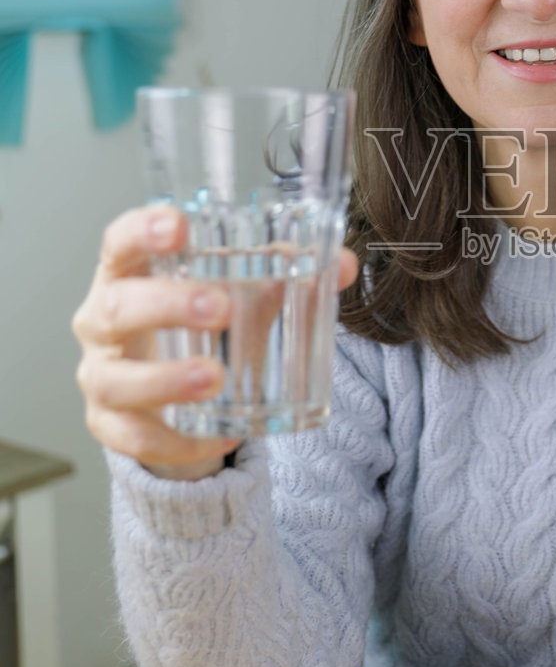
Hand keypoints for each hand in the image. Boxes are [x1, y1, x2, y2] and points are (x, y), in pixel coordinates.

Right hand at [73, 207, 357, 481]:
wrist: (177, 393)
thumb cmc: (206, 324)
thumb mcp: (243, 294)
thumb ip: (287, 275)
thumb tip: (344, 264)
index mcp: (130, 274)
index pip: (119, 242)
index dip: (142, 231)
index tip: (179, 226)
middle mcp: (102, 321)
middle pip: (116, 307)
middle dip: (167, 306)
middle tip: (221, 308)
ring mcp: (101, 375)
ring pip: (115, 379)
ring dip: (166, 379)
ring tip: (216, 376)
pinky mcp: (109, 426)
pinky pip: (134, 438)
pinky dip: (176, 441)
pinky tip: (220, 434)